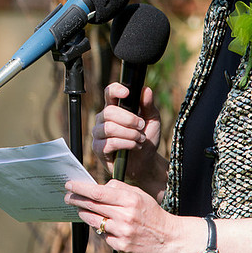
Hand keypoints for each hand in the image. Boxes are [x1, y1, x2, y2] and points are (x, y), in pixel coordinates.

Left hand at [64, 179, 190, 252]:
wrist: (168, 238)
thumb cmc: (151, 213)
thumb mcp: (139, 194)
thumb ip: (118, 188)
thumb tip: (98, 187)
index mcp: (130, 199)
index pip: (98, 192)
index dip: (81, 188)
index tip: (69, 185)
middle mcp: (125, 216)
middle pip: (93, 206)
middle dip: (77, 200)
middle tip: (67, 197)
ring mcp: (123, 232)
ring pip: (94, 222)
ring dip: (84, 214)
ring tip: (81, 210)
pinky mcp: (121, 246)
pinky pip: (103, 235)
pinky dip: (100, 229)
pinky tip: (103, 225)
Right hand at [93, 82, 166, 200]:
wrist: (146, 163)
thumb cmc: (147, 140)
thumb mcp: (152, 120)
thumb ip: (148, 105)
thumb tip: (146, 90)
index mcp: (115, 108)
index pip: (109, 93)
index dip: (116, 90)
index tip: (127, 93)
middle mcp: (103, 119)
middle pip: (109, 111)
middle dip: (129, 119)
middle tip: (142, 126)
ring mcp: (99, 134)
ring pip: (109, 128)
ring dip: (129, 134)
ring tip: (140, 139)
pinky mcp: (98, 149)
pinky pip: (110, 143)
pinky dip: (126, 144)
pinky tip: (135, 146)